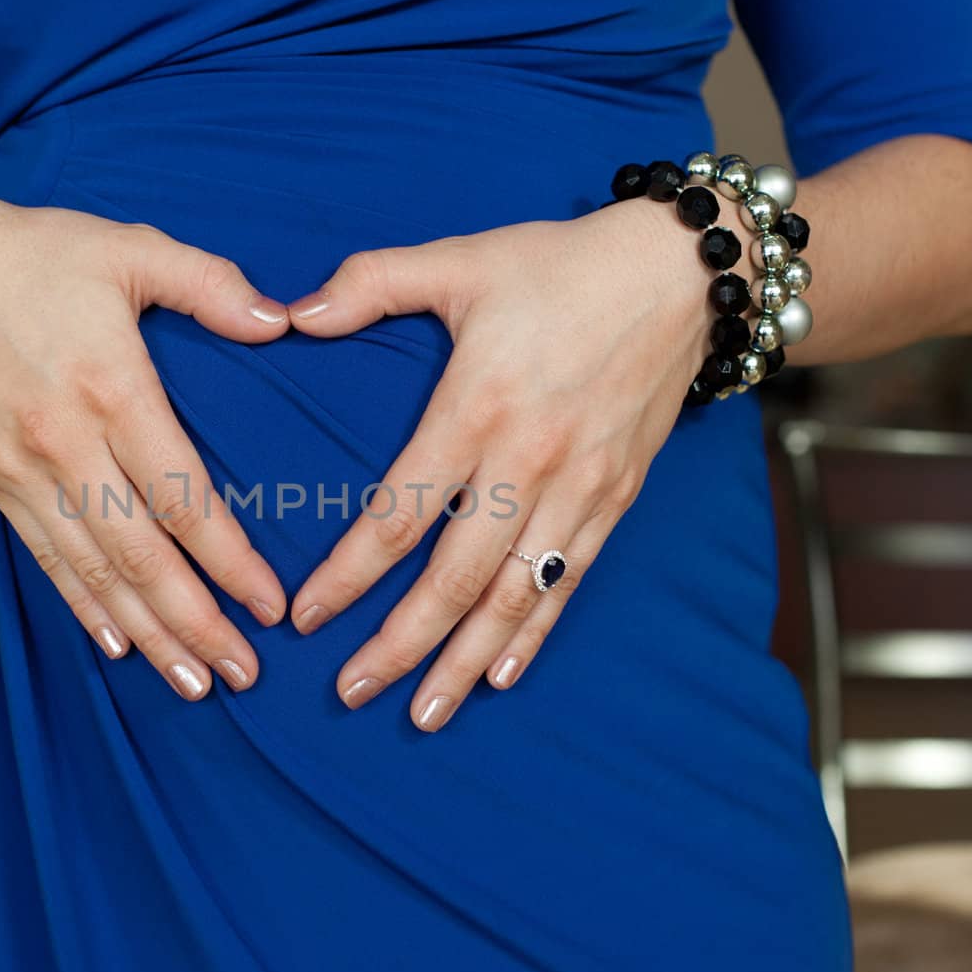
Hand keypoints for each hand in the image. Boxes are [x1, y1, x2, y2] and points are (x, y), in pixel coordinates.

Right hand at [0, 181, 290, 698]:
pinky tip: (118, 649)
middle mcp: (63, 443)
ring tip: (194, 684)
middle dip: (194, 623)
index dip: (228, 559)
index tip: (270, 606)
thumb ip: (209, 284)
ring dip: (145, 636)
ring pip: (92, 573)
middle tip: (245, 675)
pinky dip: (83, 609)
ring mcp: (22, 471)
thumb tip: (282, 320)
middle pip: (138, 555)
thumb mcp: (130, 247)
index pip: (181, 496)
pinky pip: (46, 560)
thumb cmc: (38, 254)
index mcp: (109, 387)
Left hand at [285, 200, 709, 730]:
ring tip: (422, 713)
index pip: (399, 516)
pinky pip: (567, 581)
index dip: (348, 575)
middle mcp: (529, 463)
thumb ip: (370, 283)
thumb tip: (290, 313)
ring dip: (464, 661)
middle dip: (399, 644)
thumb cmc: (559, 264)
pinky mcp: (616, 498)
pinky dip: (533, 635)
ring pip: (514, 597)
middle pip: (454, 578)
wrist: (681, 273)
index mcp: (477, 409)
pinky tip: (500, 675)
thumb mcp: (461, 258)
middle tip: (350, 691)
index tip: (306, 617)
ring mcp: (579, 489)